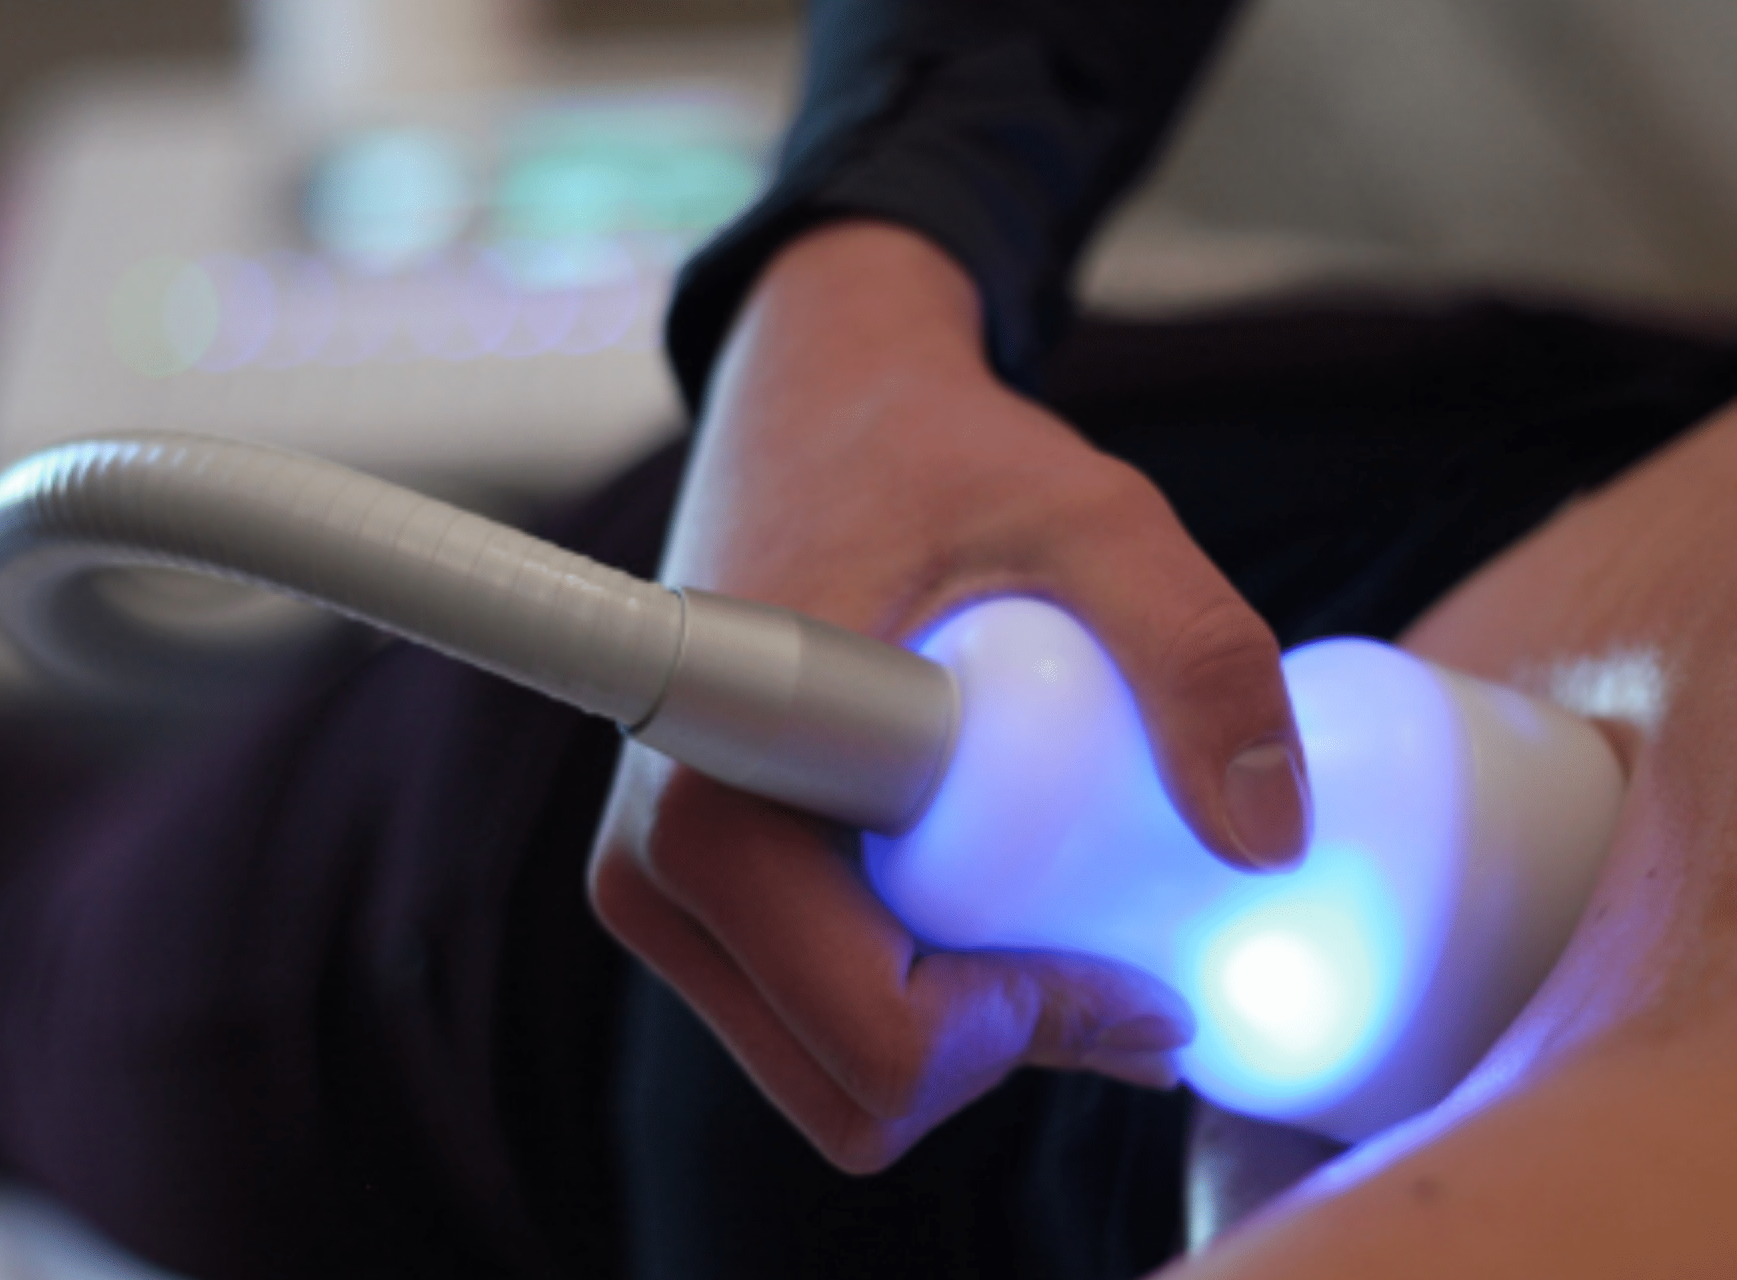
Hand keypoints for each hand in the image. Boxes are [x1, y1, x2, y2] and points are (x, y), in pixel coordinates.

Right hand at [588, 221, 1306, 1171]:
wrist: (810, 403)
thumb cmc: (930, 451)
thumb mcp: (1092, 516)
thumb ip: (1199, 653)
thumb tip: (1271, 844)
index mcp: (716, 803)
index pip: (879, 1041)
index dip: (1035, 1033)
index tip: (1137, 963)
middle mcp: (651, 871)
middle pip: (856, 1085)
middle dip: (1008, 1047)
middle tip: (1119, 954)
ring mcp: (655, 889)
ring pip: (834, 1070)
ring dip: (967, 1030)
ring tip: (1056, 906)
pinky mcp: (683, 890)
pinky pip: (813, 1016)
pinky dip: (918, 996)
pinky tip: (985, 891)